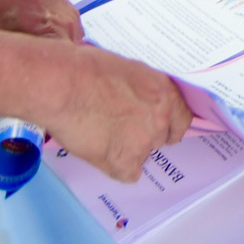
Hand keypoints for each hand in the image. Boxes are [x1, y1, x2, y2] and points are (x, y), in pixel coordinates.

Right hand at [48, 49, 193, 181]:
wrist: (62, 86)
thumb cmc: (86, 69)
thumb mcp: (128, 70)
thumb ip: (143, 90)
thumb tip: (141, 100)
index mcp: (164, 93)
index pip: (182, 120)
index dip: (167, 124)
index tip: (155, 126)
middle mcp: (160, 120)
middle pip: (161, 139)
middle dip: (144, 135)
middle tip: (121, 127)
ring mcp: (143, 143)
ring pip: (142, 156)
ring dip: (128, 150)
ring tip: (102, 135)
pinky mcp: (122, 162)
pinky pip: (128, 174)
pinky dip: (115, 167)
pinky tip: (100, 152)